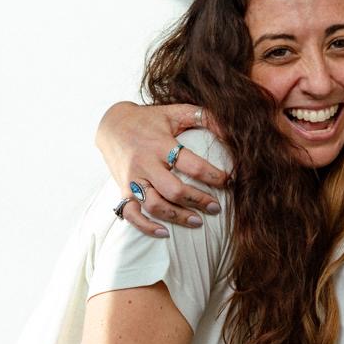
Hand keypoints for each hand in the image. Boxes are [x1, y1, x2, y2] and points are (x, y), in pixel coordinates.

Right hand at [96, 101, 228, 239]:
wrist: (112, 124)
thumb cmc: (151, 119)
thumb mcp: (176, 111)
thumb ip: (204, 117)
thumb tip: (231, 131)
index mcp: (161, 144)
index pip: (191, 164)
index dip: (213, 176)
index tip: (229, 181)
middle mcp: (145, 163)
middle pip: (173, 189)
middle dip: (198, 200)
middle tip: (216, 207)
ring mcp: (133, 179)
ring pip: (154, 205)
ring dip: (177, 216)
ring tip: (198, 222)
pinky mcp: (123, 190)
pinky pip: (131, 214)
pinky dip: (146, 227)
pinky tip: (164, 232)